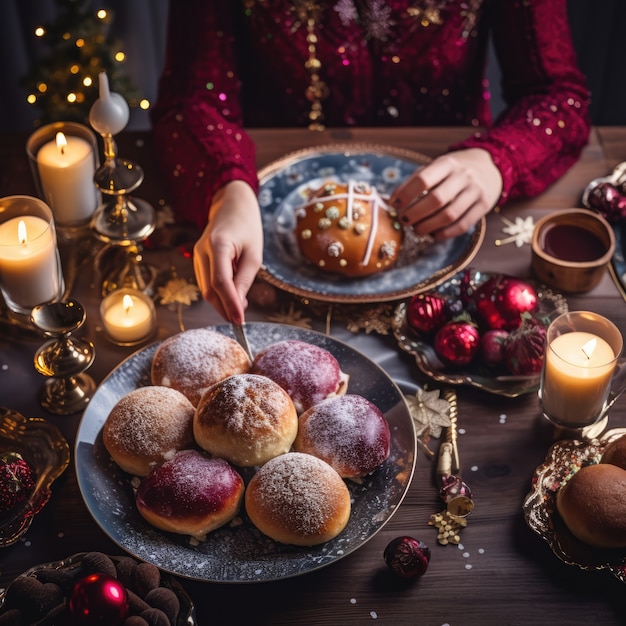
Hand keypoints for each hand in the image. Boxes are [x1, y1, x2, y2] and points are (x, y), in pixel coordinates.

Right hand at [193, 180, 262, 324]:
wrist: (232, 204)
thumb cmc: (247, 226)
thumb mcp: (254, 254)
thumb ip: (245, 280)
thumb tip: (238, 305)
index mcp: (218, 245)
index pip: (220, 282)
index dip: (229, 304)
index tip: (239, 321)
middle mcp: (202, 250)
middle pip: (209, 289)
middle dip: (224, 308)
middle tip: (240, 319)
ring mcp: (197, 254)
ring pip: (205, 288)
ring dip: (221, 302)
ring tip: (238, 308)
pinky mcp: (198, 258)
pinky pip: (205, 281)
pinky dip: (218, 293)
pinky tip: (231, 296)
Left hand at [389, 148, 502, 238]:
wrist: (488, 167)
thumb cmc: (452, 172)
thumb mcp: (434, 169)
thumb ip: (413, 182)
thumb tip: (391, 202)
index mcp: (447, 163)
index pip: (423, 179)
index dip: (406, 194)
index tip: (394, 205)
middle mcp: (464, 176)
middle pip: (436, 200)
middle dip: (415, 214)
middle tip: (404, 220)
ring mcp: (476, 191)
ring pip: (449, 215)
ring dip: (428, 226)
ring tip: (416, 229)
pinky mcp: (484, 206)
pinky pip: (462, 225)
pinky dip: (445, 233)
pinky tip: (433, 234)